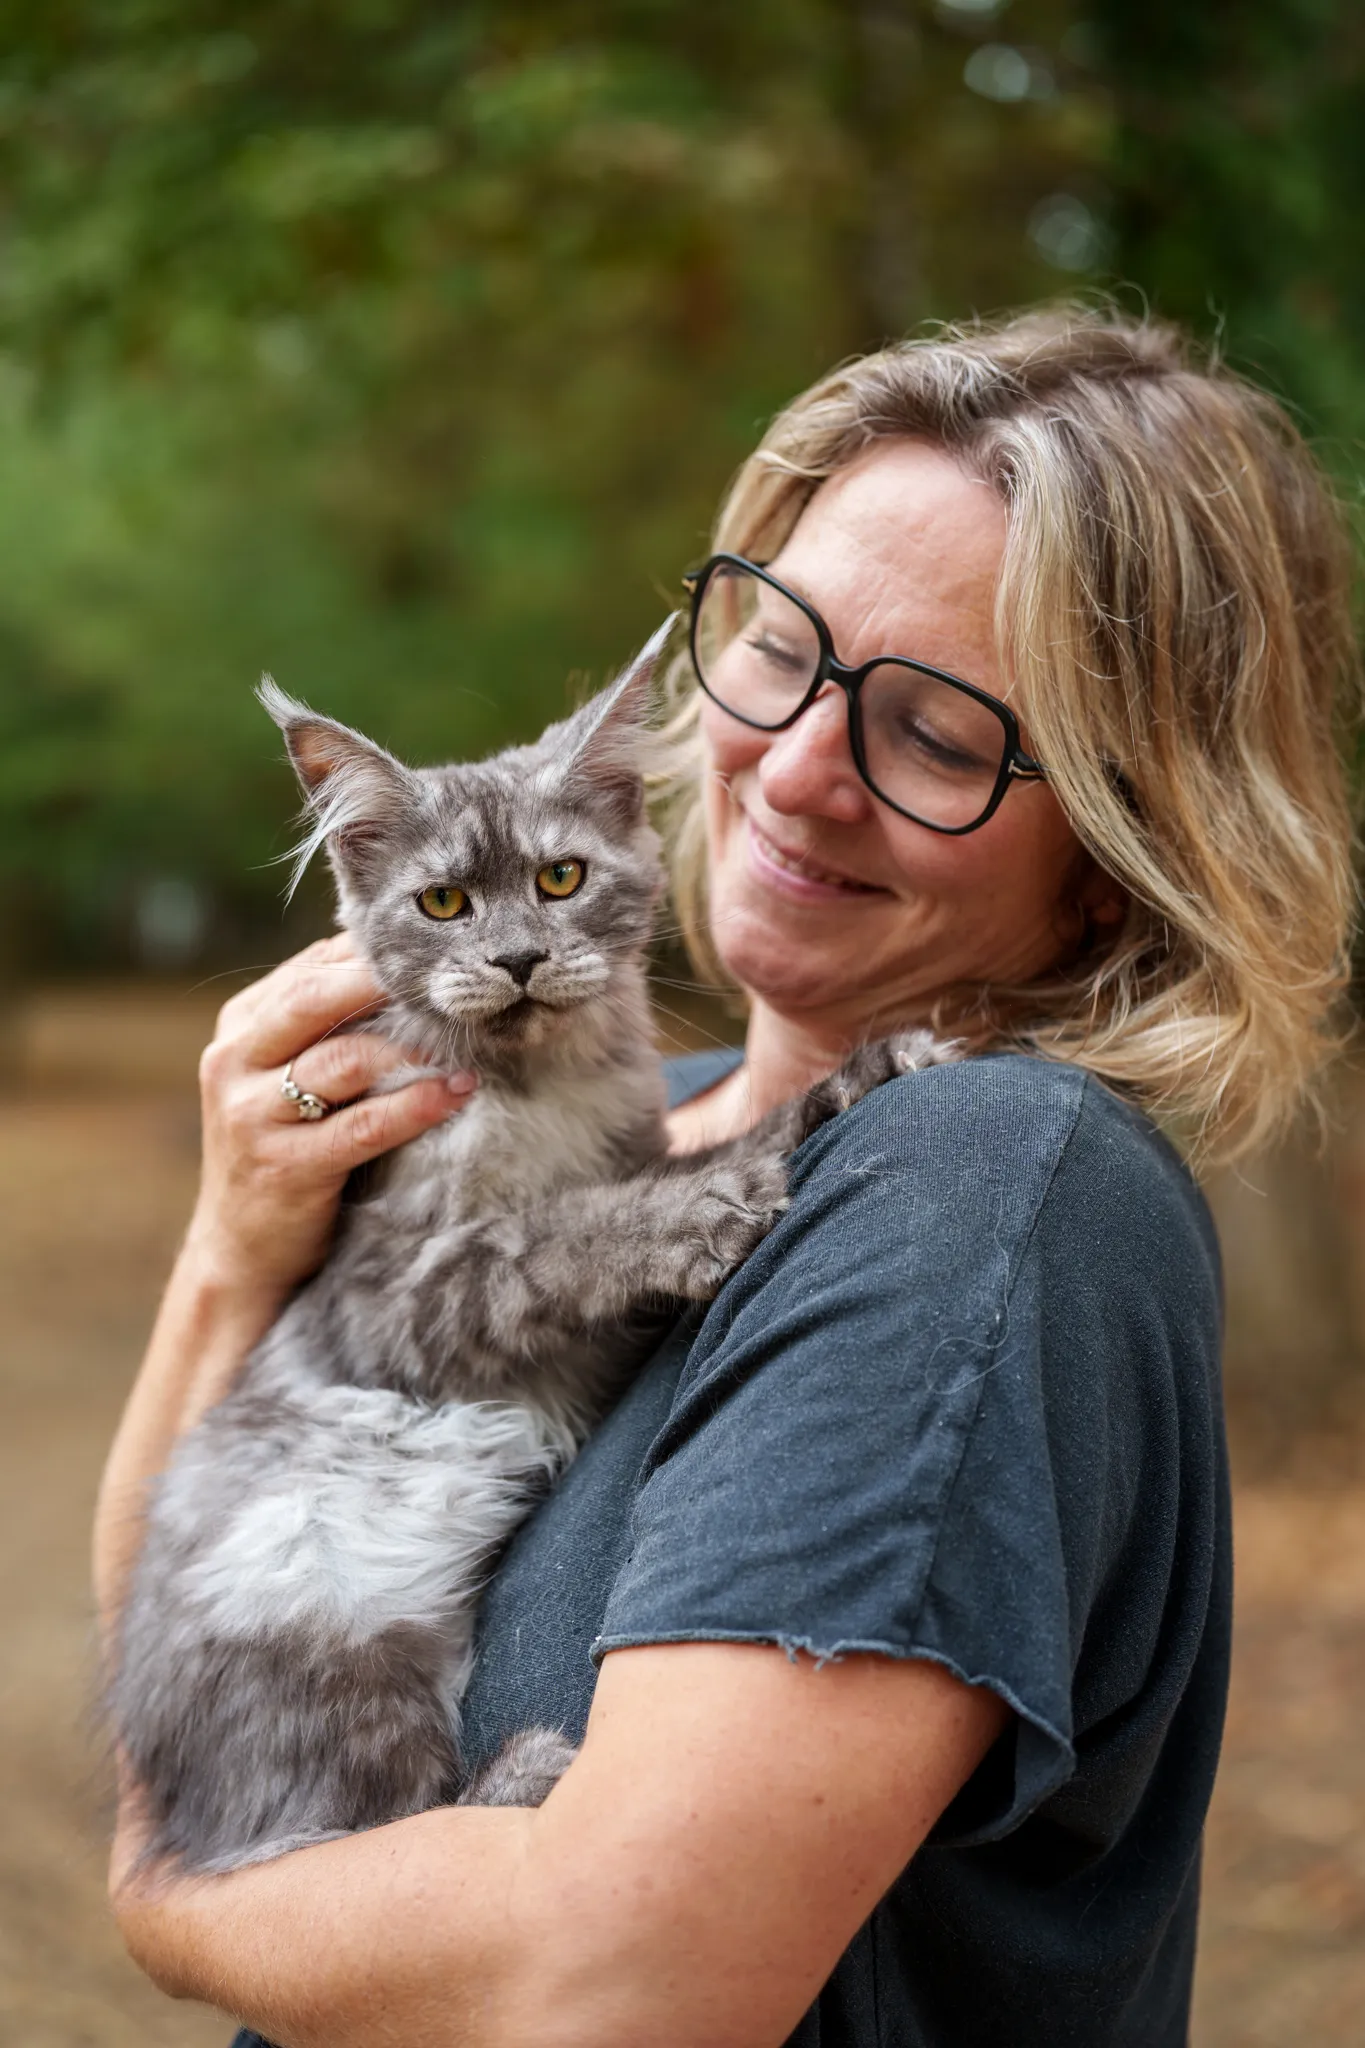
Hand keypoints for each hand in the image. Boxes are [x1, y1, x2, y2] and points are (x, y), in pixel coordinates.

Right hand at [184, 933, 475, 1301]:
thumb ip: (328, 1024)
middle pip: (317, 997)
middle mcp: (235, 1060)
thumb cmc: (284, 1145)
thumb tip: (406, 970)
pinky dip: (414, 1106)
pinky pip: (362, 1126)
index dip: (376, 956)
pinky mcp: (283, 1165)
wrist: (241, 1249)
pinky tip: (454, 1094)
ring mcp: (253, 1114)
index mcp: (241, 1025)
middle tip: (452, 983)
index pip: (313, 968)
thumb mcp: (287, 1074)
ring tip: (464, 1046)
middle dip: (387, 985)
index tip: (438, 955)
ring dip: (412, 1050)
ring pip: (344, 1060)